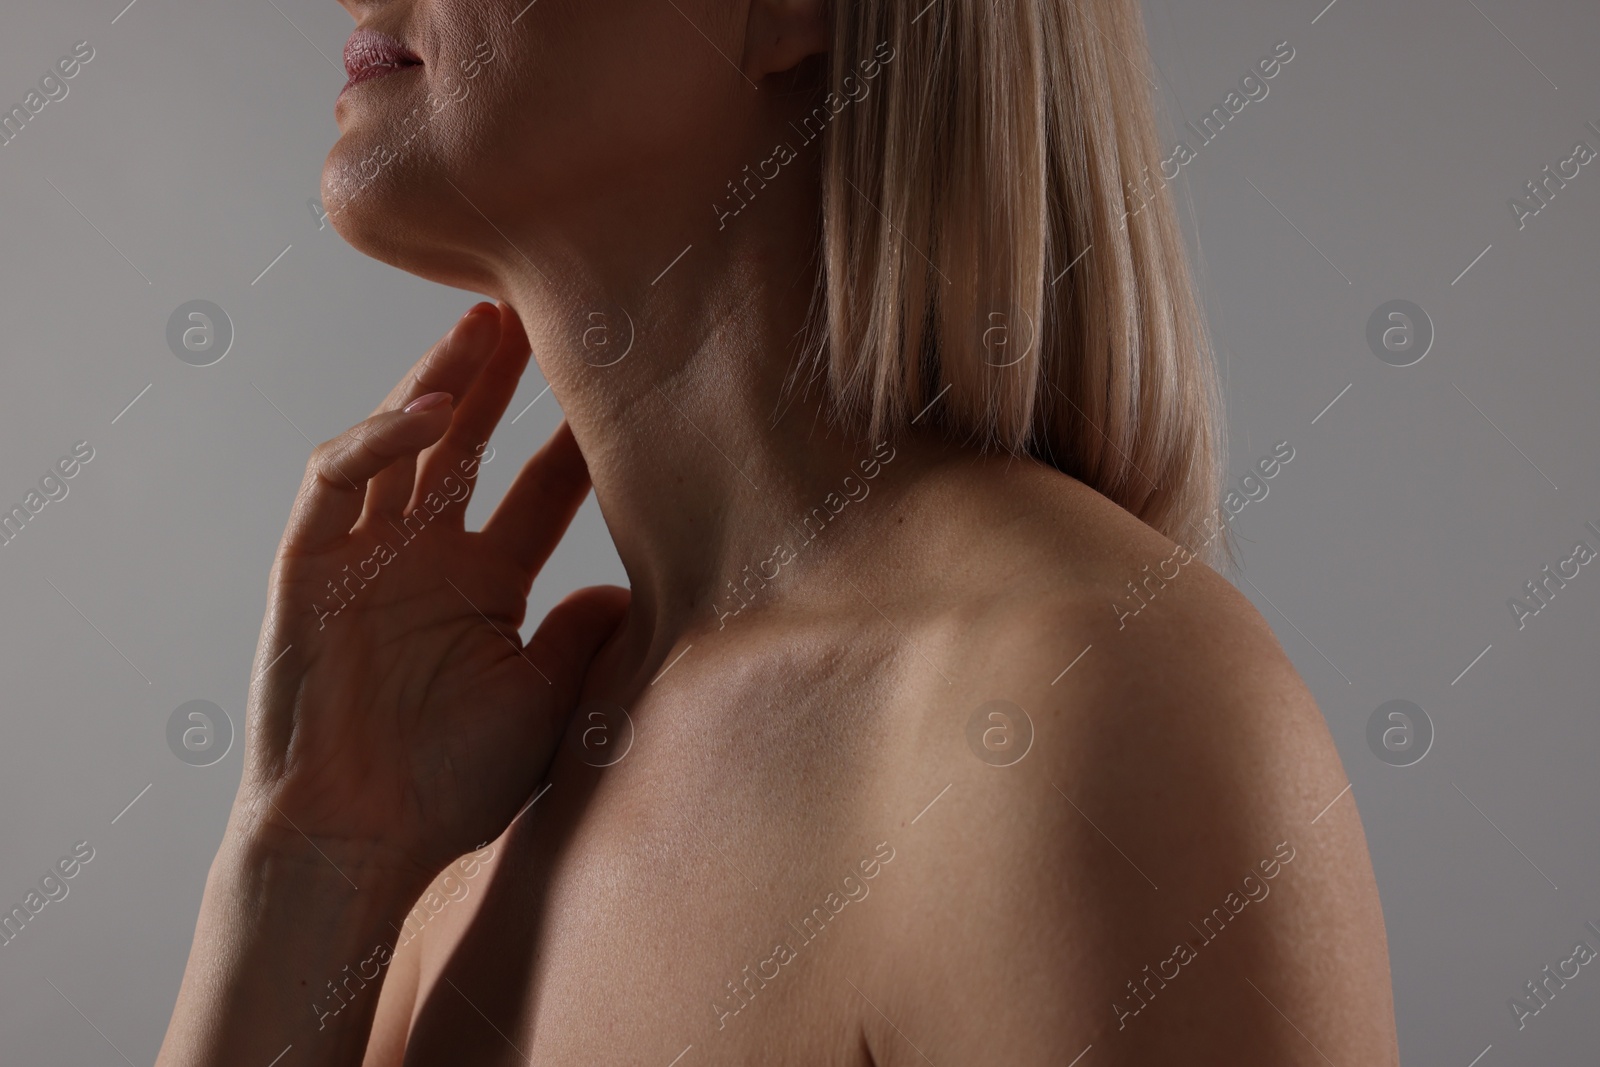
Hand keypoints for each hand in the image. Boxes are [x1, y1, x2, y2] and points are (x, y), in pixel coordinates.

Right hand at [237, 301, 626, 884]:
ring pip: (403, 442)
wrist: (359, 842)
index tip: (629, 389)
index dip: (577, 441)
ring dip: (440, 378)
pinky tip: (428, 410)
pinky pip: (336, 482)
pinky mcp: (309, 564)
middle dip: (506, 378)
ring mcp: (367, 554)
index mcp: (485, 583)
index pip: (540, 490)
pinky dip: (375, 442)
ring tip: (487, 317)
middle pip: (470, 442)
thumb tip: (628, 586)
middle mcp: (427, 555)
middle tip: (552, 305)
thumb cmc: (449, 785)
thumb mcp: (545, 701)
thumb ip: (583, 636)